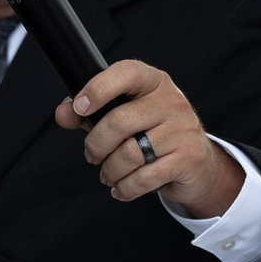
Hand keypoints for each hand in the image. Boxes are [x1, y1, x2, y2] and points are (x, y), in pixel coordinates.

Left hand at [55, 59, 246, 217]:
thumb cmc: (152, 133)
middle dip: (95, 145)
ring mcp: (183, 129)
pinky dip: (125, 188)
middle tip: (92, 155)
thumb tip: (63, 114)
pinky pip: (144, 178)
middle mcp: (172, 100)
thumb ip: (89, 113)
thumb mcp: (123, 115)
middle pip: (119, 122)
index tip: (79, 108)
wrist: (197, 163)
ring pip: (129, 154)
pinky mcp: (189, 158)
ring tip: (107, 174)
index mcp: (154, 81)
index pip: (126, 73)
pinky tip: (120, 188)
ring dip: (109, 171)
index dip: (98, 88)